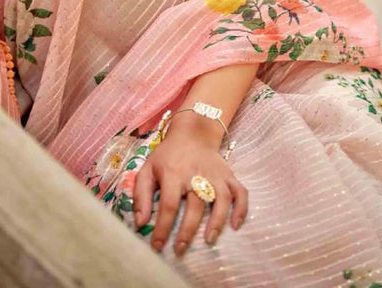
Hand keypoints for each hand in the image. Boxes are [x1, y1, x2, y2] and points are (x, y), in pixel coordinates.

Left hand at [133, 128, 247, 255]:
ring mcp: (215, 175)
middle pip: (195, 206)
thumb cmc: (168, 155)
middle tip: (180, 250)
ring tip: (209, 240)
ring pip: (221, 200)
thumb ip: (141, 195)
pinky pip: (240, 192)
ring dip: (217, 221)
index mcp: (173, 174)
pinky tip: (236, 225)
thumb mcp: (147, 169)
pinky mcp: (228, 175)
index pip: (168, 205)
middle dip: (187, 231)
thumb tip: (140, 223)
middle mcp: (196, 175)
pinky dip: (241, 208)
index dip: (162, 228)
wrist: (193, 133)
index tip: (158, 246)